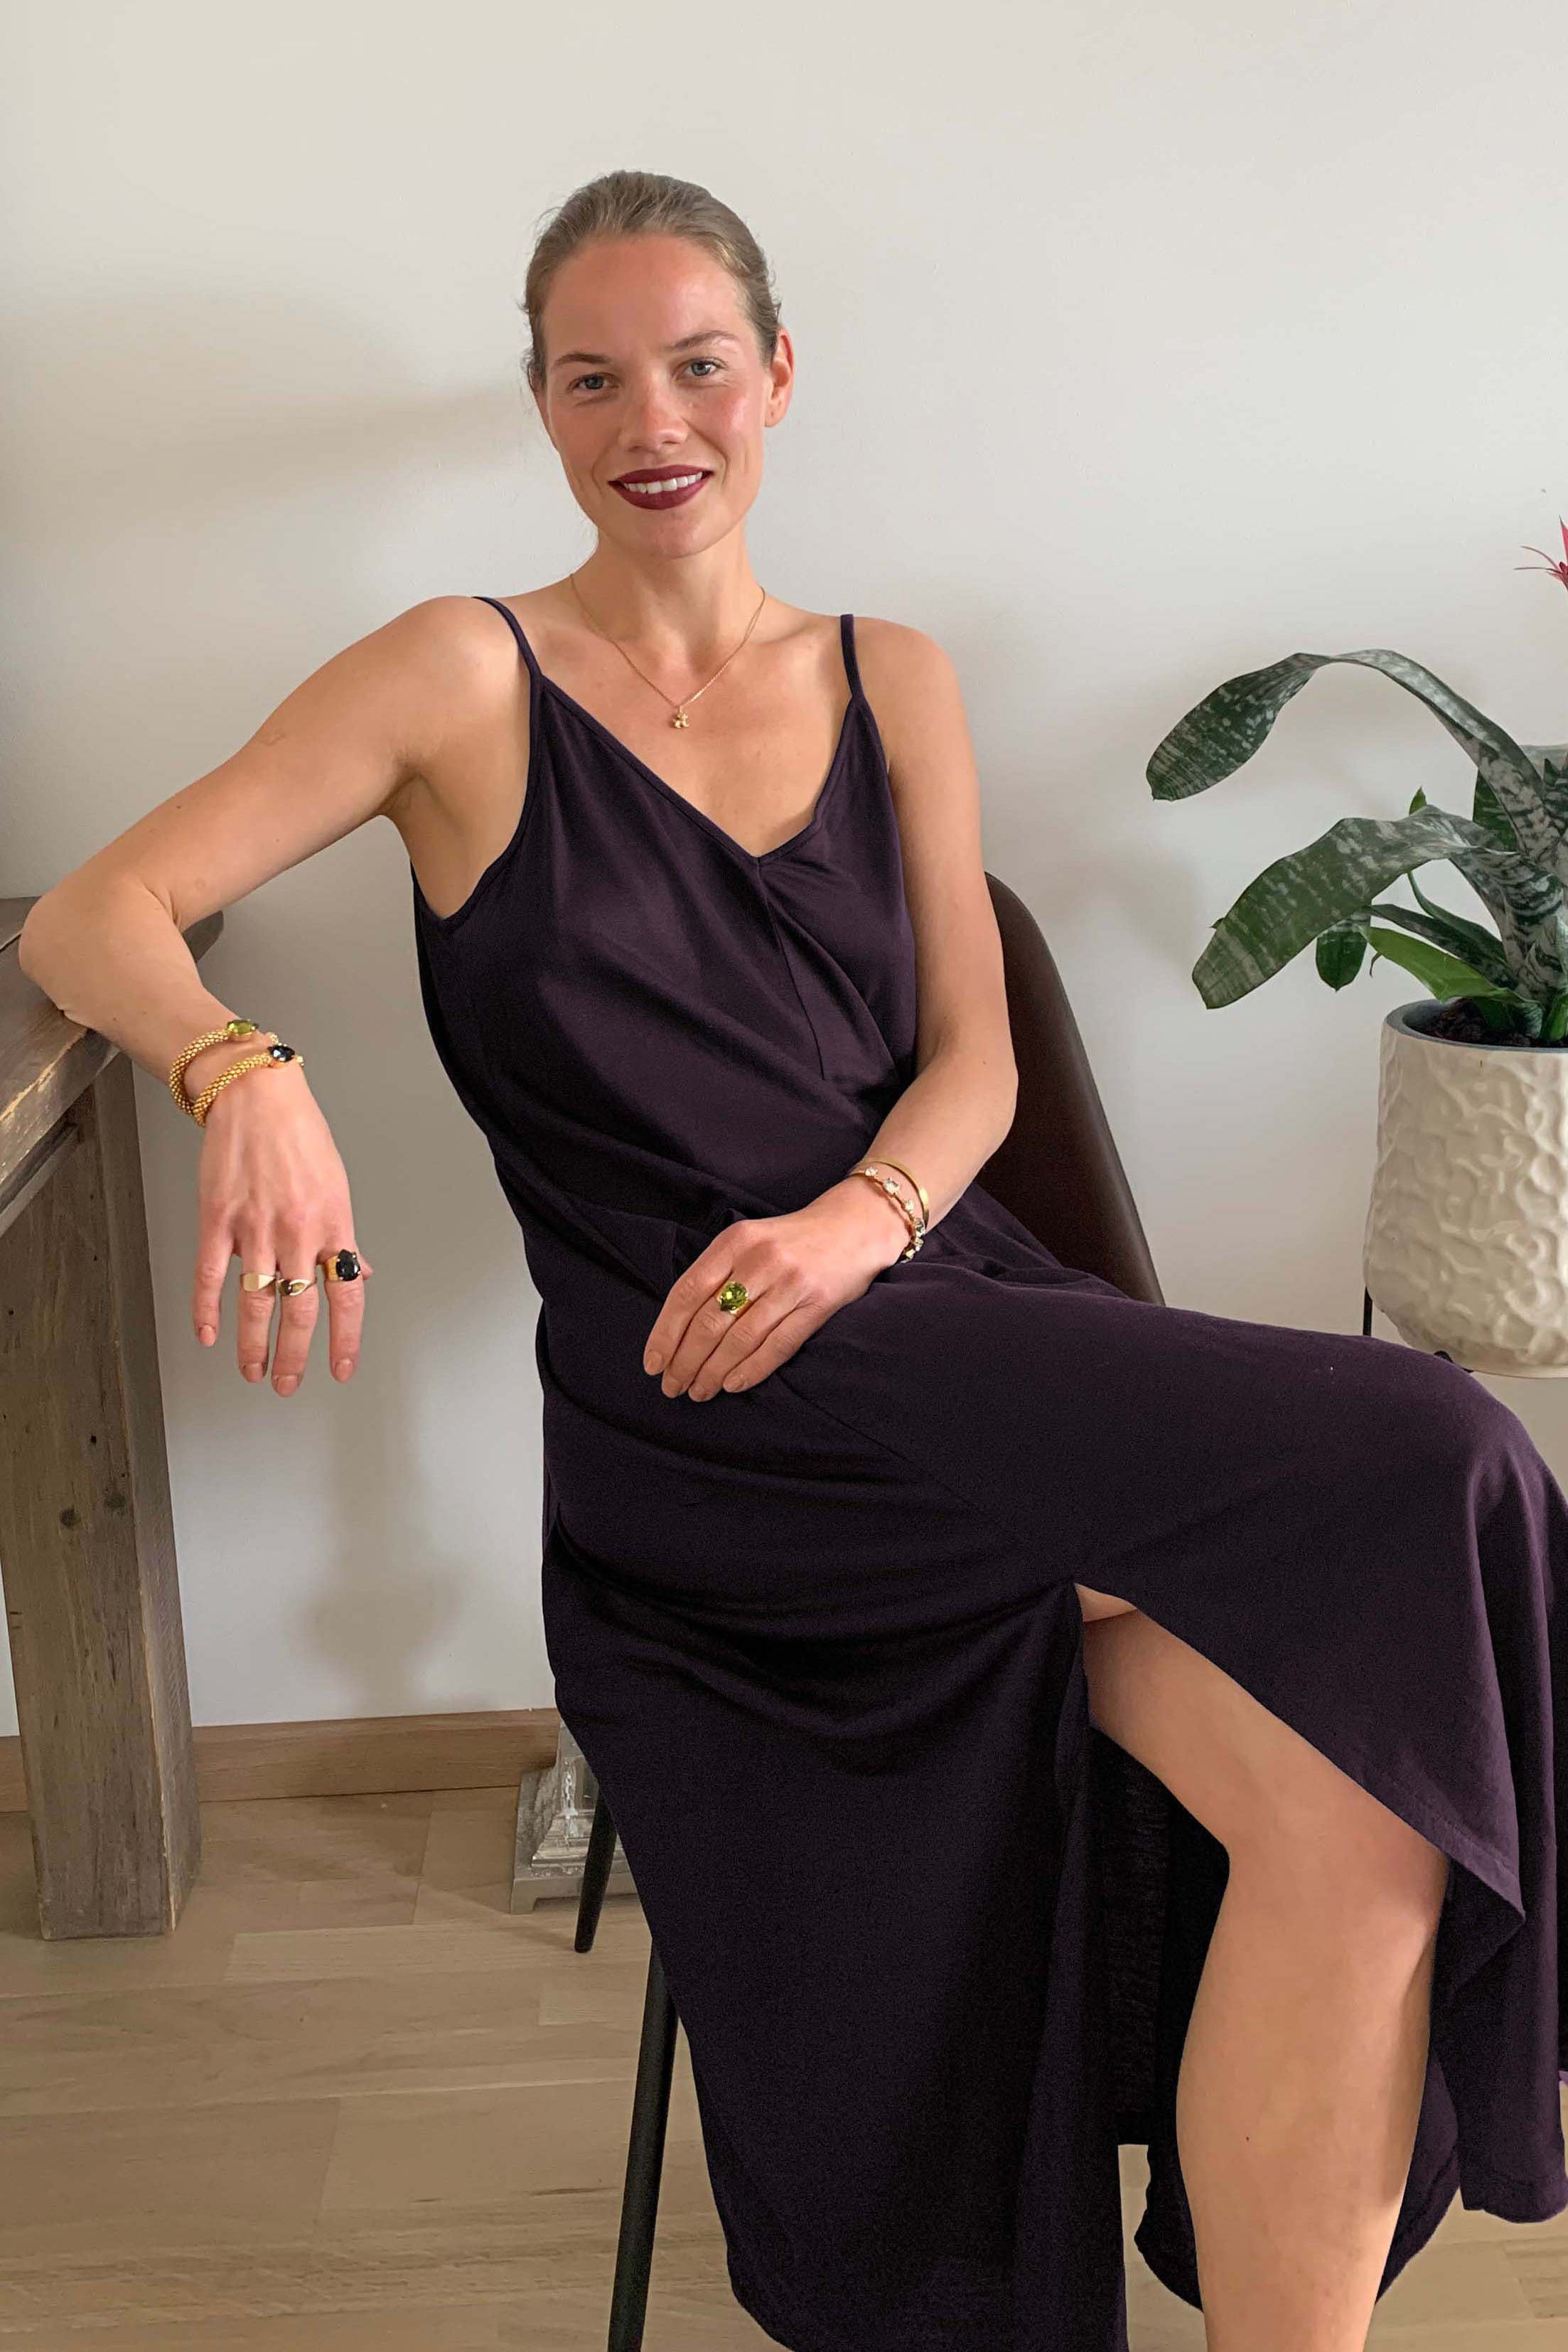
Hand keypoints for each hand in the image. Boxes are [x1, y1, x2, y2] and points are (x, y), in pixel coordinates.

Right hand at [189, 1055, 373, 1395]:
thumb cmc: (300, 1134)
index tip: (342, 1368)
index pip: (347, 1296)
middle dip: (295, 1356)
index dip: (345, 1339)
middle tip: (289, 1384)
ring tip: (253, 1371)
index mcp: (333, 1224)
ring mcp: (254, 1227)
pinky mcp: (216, 1219)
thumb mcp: (337, 1185)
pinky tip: (208, 1335)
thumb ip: (344, 1237)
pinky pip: (210, 1275)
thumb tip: (360, 1274)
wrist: (256, 1095)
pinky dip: (207, 1310)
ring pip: (255, 1302)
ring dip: (252, 1345)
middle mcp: (296, 1230)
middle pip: (298, 1310)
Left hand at [642, 1176, 909, 1401]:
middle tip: (673, 1386)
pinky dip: (751, 1370)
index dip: (665, 1333)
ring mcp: (790, 1283)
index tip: (653, 1364)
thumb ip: (716, 1274)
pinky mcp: (817, 1304)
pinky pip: (778, 1345)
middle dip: (685, 1361)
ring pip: (740, 1338)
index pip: (687, 1293)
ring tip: (699, 1391)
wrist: (853, 1227)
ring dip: (714, 1372)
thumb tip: (677, 1330)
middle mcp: (759, 1260)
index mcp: (734, 1241)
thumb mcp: (747, 1241)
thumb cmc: (789, 1241)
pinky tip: (733, 1385)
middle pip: (710, 1321)